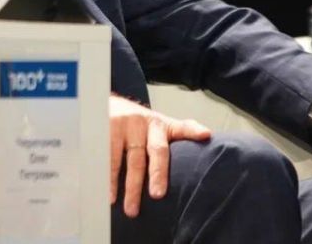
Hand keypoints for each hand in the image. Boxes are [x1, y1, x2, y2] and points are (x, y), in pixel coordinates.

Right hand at [109, 94, 210, 217]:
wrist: (106, 105)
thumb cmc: (137, 123)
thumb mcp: (159, 125)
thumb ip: (181, 131)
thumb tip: (206, 136)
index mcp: (161, 125)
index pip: (181, 127)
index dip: (193, 131)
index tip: (205, 135)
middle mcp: (144, 122)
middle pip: (154, 151)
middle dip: (156, 173)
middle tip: (157, 195)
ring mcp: (124, 124)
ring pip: (127, 159)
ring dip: (125, 185)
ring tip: (126, 207)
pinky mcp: (105, 129)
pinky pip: (106, 157)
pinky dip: (106, 177)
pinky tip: (108, 192)